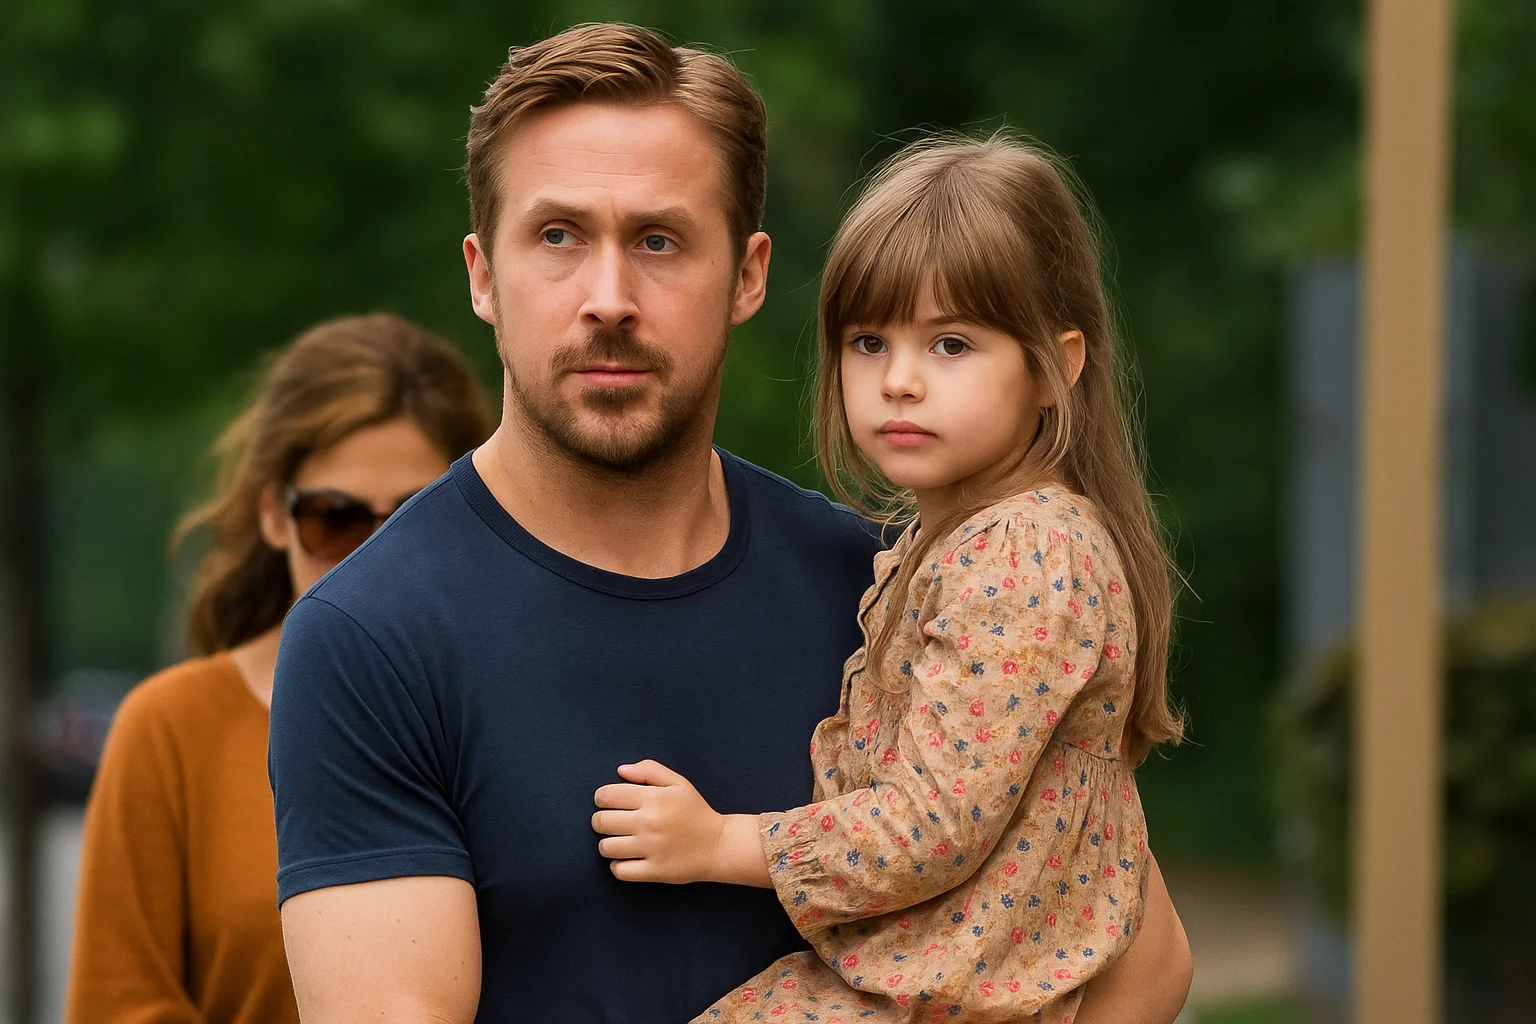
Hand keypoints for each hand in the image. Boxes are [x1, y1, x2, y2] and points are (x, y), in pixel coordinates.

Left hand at [592, 760, 727, 883]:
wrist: (719, 845)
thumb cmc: (696, 811)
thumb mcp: (678, 783)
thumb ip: (650, 770)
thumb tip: (621, 770)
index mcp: (654, 797)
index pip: (607, 795)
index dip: (601, 798)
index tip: (608, 803)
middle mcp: (649, 822)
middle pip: (601, 821)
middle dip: (600, 821)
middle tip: (612, 823)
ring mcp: (651, 848)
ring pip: (606, 847)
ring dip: (607, 844)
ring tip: (619, 841)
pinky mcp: (654, 871)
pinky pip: (619, 870)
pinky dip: (617, 866)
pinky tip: (627, 859)